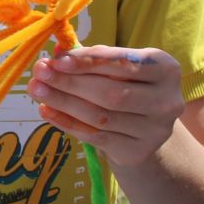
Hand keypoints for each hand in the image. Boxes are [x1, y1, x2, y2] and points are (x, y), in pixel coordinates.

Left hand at [26, 45, 184, 167]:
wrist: (145, 127)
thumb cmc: (127, 85)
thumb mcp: (117, 66)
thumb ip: (91, 57)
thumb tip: (56, 52)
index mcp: (166, 68)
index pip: (124, 63)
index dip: (89, 62)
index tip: (57, 60)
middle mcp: (166, 100)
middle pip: (110, 92)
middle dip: (69, 82)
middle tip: (39, 74)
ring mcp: (155, 129)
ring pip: (100, 116)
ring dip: (63, 102)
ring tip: (37, 90)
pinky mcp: (138, 150)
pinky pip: (95, 136)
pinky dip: (67, 123)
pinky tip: (46, 111)